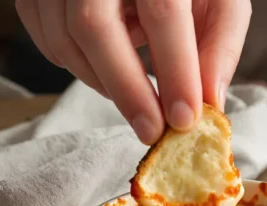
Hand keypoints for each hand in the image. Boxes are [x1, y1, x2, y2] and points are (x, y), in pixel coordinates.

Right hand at [15, 0, 251, 143]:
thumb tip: (210, 103)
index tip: (184, 119)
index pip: (162, 12)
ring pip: (65, 36)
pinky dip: (76, 65)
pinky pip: (46, 37)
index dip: (174, 70)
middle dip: (126, 89)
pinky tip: (106, 69)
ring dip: (102, 82)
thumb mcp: (220, 2)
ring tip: (137, 99)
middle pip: (94, 25)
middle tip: (152, 131)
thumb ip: (220, 45)